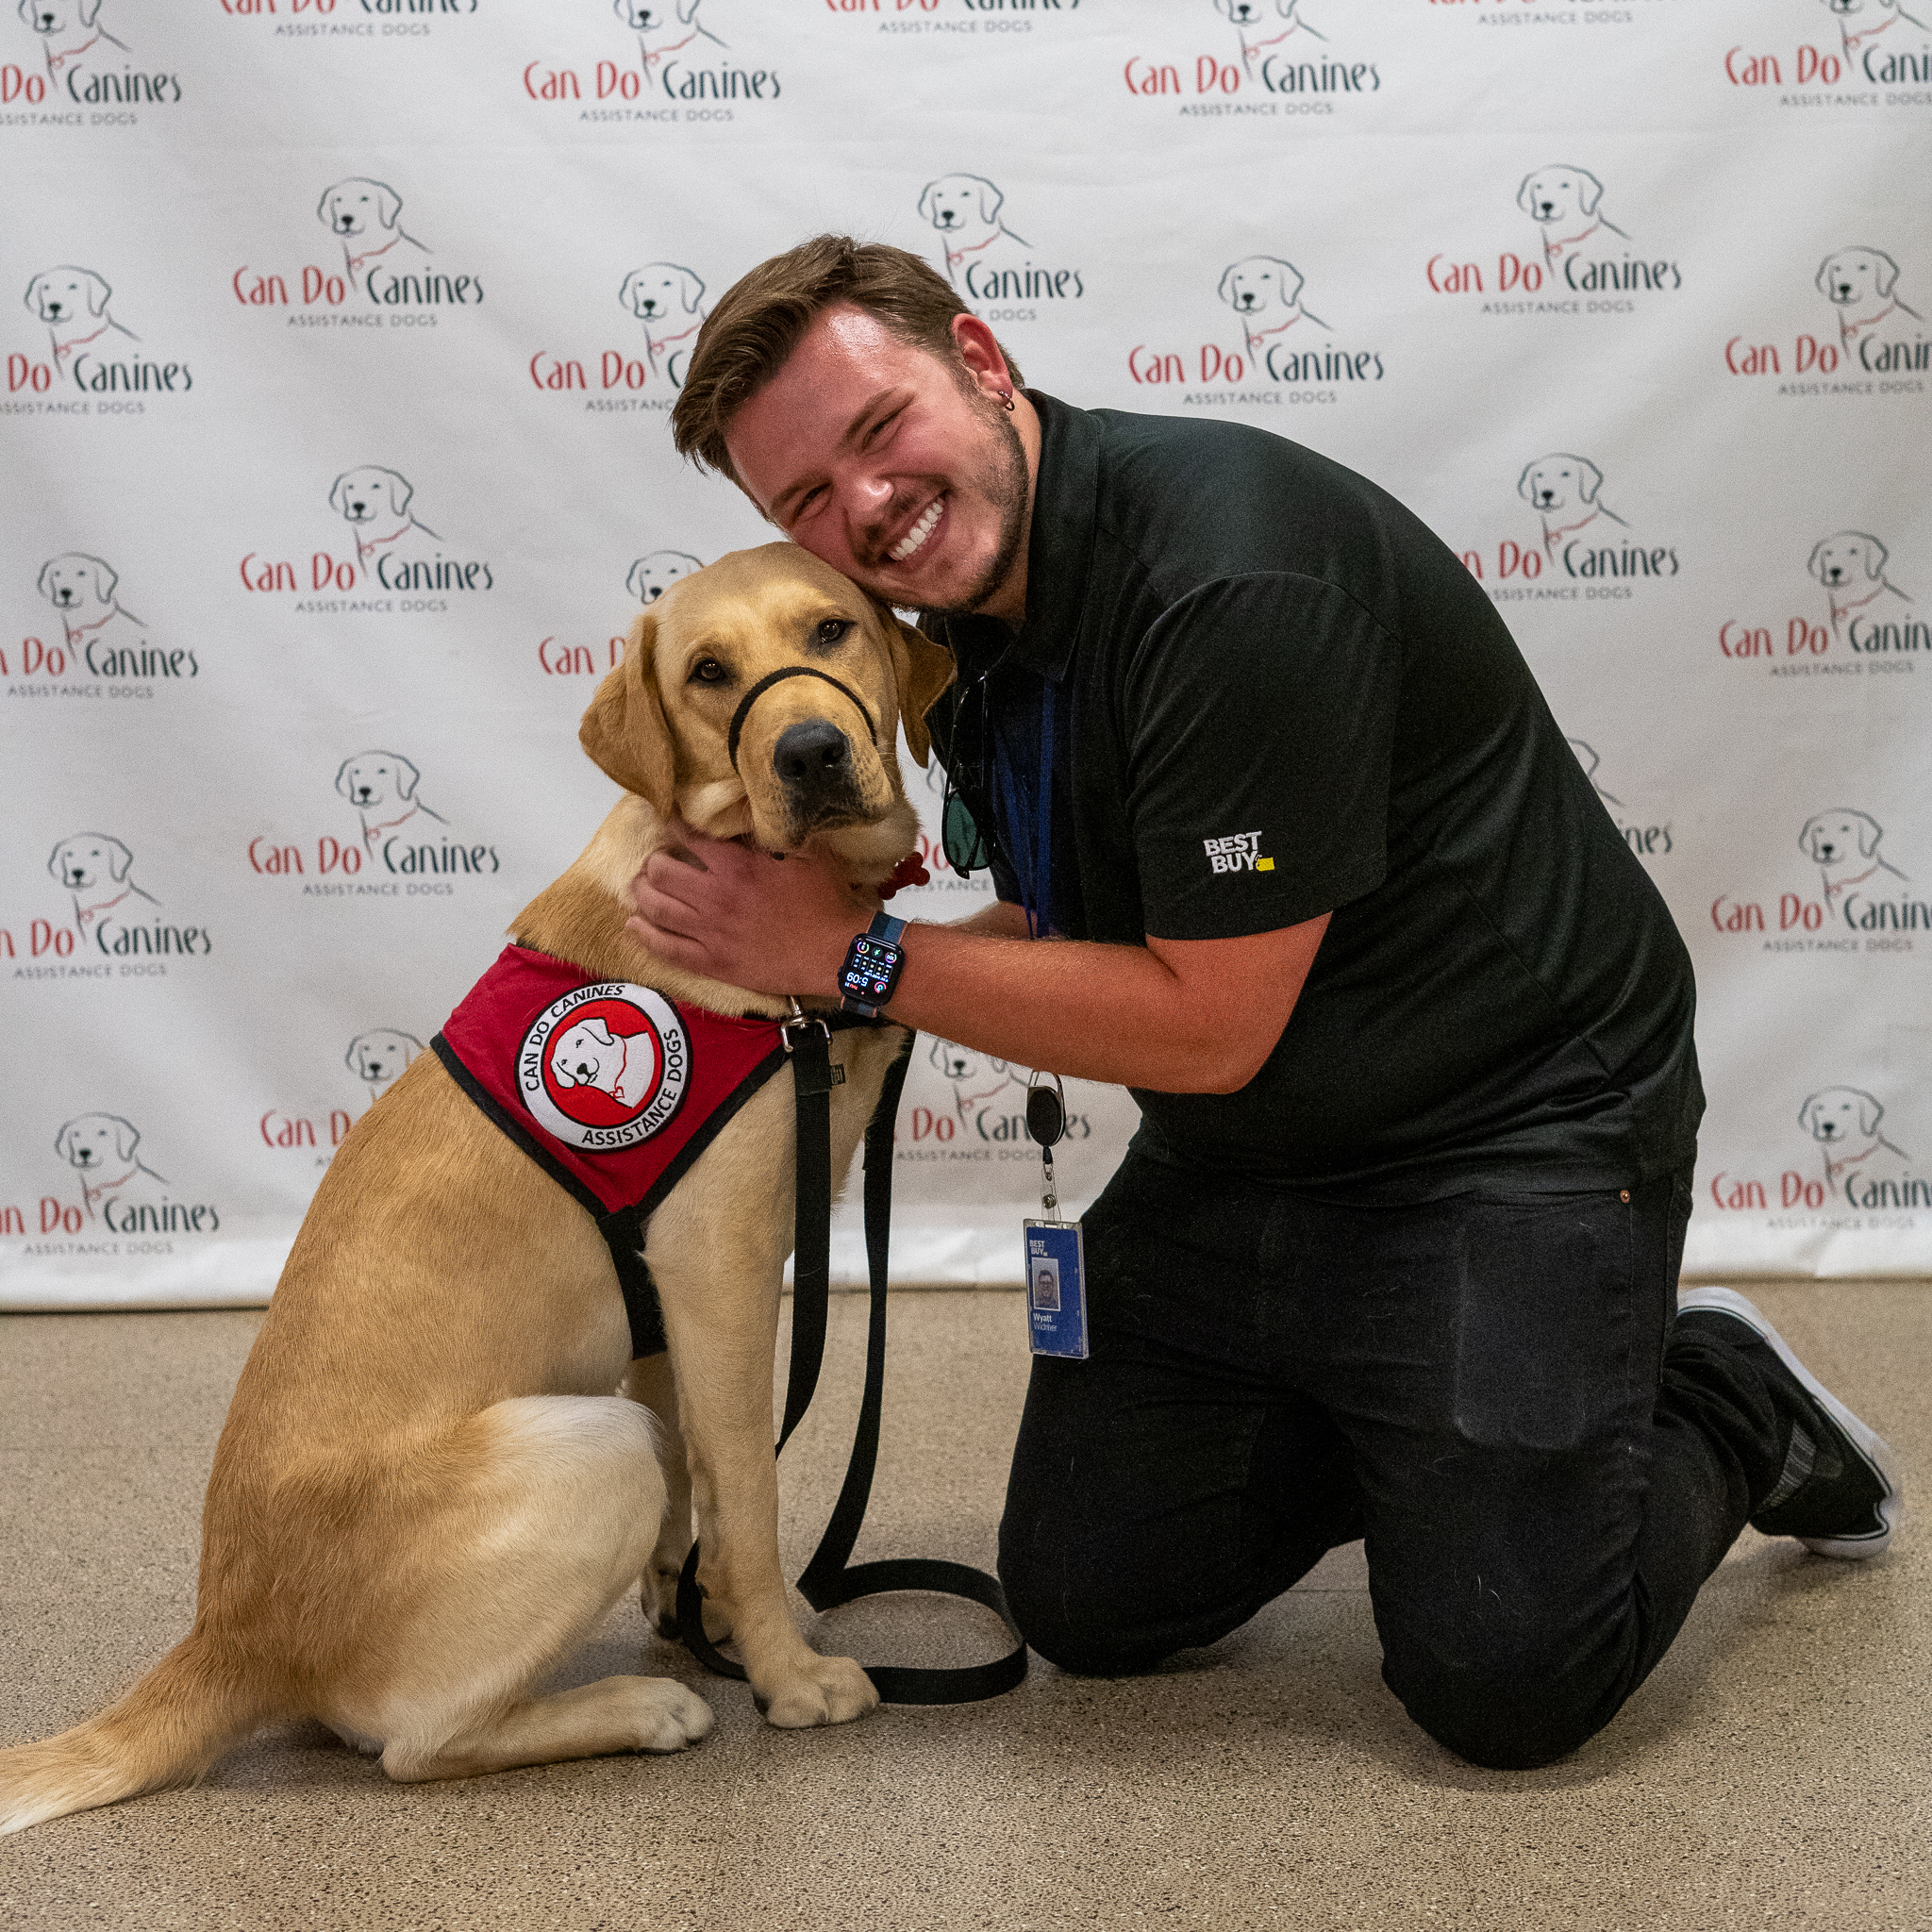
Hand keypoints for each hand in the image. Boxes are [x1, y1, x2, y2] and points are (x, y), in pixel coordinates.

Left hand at [625, 827, 874, 996]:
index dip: (674, 827)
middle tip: (658, 860)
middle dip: (655, 861)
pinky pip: (667, 949)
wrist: (837, 953)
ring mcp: (711, 933)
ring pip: (657, 908)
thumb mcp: (807, 852)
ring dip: (642, 893)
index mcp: (737, 867)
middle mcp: (716, 897)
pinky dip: (645, 935)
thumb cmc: (827, 900)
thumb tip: (750, 812)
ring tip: (640, 886)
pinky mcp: (713, 963)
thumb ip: (773, 833)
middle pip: (662, 872)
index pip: (690, 838)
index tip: (668, 821)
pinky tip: (634, 925)